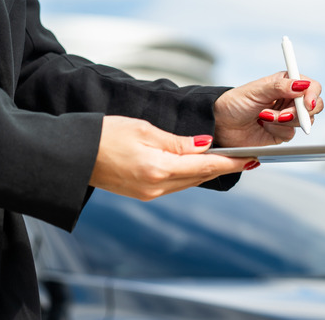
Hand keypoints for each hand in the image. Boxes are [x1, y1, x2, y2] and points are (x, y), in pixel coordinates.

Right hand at [90, 116, 257, 200]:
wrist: (72, 155)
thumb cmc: (103, 135)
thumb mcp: (144, 130)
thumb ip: (178, 141)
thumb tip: (206, 146)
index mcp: (158, 169)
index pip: (205, 167)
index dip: (231, 163)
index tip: (251, 158)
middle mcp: (156, 187)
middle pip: (199, 177)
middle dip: (223, 167)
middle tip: (247, 157)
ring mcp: (149, 194)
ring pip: (188, 182)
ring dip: (207, 172)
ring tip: (227, 160)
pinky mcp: (142, 194)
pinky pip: (175, 184)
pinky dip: (189, 175)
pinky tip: (198, 165)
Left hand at [213, 72, 322, 146]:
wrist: (222, 125)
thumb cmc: (235, 103)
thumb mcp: (256, 90)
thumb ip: (280, 86)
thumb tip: (302, 84)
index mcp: (286, 83)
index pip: (311, 86)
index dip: (313, 94)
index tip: (307, 103)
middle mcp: (290, 99)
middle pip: (314, 106)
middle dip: (300, 112)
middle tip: (283, 115)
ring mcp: (288, 117)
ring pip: (304, 121)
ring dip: (284, 121)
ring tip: (263, 117)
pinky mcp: (282, 133)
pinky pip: (291, 134)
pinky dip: (278, 130)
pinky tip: (264, 126)